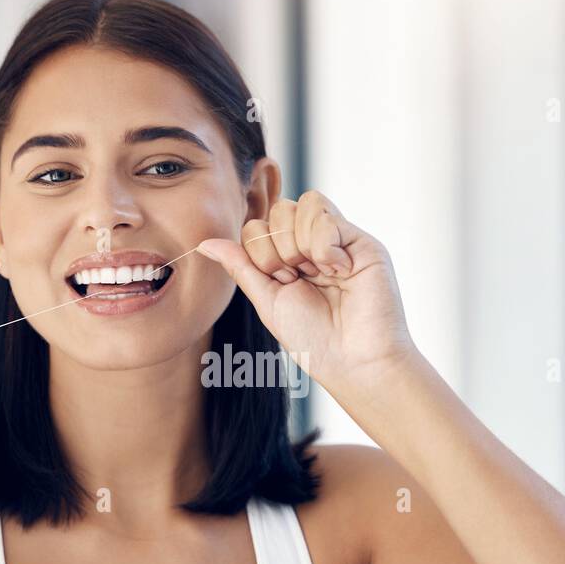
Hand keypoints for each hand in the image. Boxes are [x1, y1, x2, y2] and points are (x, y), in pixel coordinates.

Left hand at [197, 190, 415, 396]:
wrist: (354, 360)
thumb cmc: (313, 339)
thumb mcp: (267, 300)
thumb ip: (240, 266)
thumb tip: (203, 243)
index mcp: (288, 259)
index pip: (258, 226)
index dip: (260, 251)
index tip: (281, 282)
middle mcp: (312, 245)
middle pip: (277, 210)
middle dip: (278, 247)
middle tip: (297, 278)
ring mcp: (338, 240)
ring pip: (301, 203)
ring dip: (299, 244)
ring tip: (319, 274)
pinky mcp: (361, 240)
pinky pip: (325, 213)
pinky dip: (323, 244)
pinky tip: (339, 270)